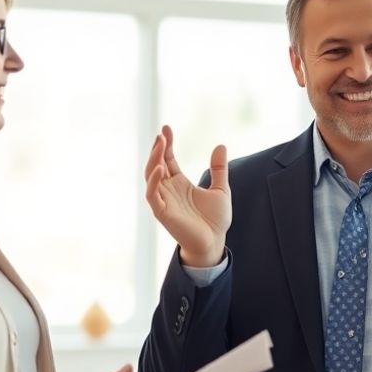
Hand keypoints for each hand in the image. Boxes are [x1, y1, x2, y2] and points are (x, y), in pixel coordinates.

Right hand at [144, 125, 230, 267]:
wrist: (215, 243)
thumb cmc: (215, 220)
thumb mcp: (221, 189)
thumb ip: (218, 169)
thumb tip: (220, 145)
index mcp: (179, 184)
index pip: (167, 159)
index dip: (165, 144)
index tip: (166, 128)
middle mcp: (168, 190)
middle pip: (156, 165)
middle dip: (157, 149)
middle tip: (162, 134)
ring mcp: (164, 201)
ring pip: (151, 177)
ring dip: (153, 160)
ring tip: (160, 144)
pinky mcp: (162, 213)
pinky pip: (152, 195)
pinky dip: (154, 182)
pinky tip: (161, 169)